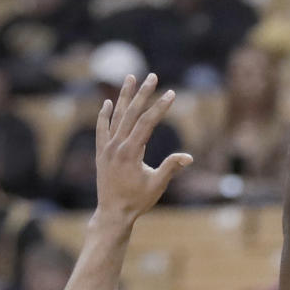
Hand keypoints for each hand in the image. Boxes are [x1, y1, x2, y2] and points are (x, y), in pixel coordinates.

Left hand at [95, 74, 191, 224]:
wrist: (112, 214)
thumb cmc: (137, 201)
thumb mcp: (157, 185)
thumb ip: (171, 168)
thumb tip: (188, 157)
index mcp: (131, 152)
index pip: (147, 122)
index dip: (160, 107)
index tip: (172, 93)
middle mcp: (116, 146)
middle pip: (131, 113)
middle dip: (143, 93)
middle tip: (152, 75)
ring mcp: (107, 148)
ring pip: (116, 116)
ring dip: (124, 97)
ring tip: (129, 78)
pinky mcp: (101, 153)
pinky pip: (102, 129)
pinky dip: (104, 115)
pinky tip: (108, 103)